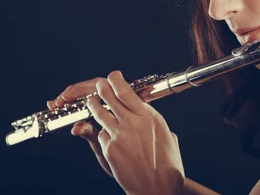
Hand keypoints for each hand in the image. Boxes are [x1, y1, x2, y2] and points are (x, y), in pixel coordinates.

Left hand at [49, 72, 184, 194]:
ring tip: (92, 102)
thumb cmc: (167, 165)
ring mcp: (119, 136)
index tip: (113, 76)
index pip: (126, 91)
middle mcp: (133, 123)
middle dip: (101, 88)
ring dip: (93, 105)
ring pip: (98, 112)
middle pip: (108, 97)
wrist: (157, 188)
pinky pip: (100, 135)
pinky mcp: (109, 149)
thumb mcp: (168, 136)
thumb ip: (154, 123)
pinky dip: (101, 133)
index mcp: (150, 117)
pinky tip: (107, 136)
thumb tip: (147, 116)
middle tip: (99, 86)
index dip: (116, 80)